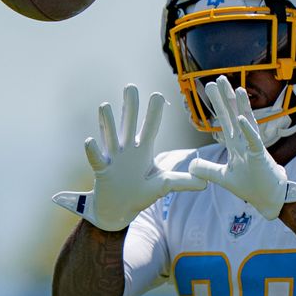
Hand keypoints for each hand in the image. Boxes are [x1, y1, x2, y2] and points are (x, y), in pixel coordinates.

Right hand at [52, 85, 206, 230]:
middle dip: (130, 107)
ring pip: (110, 136)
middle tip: (131, 86)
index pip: (150, 127)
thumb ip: (182, 182)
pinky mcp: (102, 171)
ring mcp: (113, 158)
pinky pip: (96, 159)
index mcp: (143, 149)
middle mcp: (127, 149)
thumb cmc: (141, 192)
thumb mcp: (164, 185)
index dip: (154, 112)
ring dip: (107, 122)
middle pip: (129, 124)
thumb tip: (205, 183)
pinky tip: (90, 141)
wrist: (121, 209)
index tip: (158, 95)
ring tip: (105, 106)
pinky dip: (93, 151)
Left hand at [187, 76, 295, 219]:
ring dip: (240, 106)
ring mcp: (253, 147)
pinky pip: (253, 140)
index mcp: (235, 145)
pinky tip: (240, 118)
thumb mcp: (223, 178)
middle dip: (225, 98)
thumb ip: (207, 169)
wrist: (269, 199)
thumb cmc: (252, 186)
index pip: (224, 120)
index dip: (217, 104)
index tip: (209, 88)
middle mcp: (244, 141)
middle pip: (233, 115)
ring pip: (245, 121)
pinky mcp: (260, 156)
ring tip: (236, 87)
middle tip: (218, 78)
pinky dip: (247, 129)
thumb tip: (190, 165)